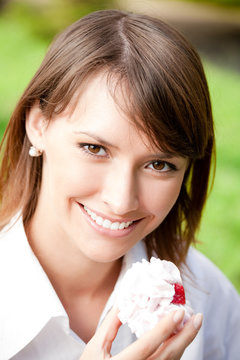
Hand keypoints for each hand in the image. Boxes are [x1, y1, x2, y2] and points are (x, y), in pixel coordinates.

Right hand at [80, 306, 202, 359]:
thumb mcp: (95, 348)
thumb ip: (110, 325)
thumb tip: (124, 300)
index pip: (147, 345)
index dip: (164, 328)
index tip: (178, 312)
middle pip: (167, 355)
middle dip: (185, 336)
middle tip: (197, 318)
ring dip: (183, 343)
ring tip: (191, 325)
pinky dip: (175, 352)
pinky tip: (179, 339)